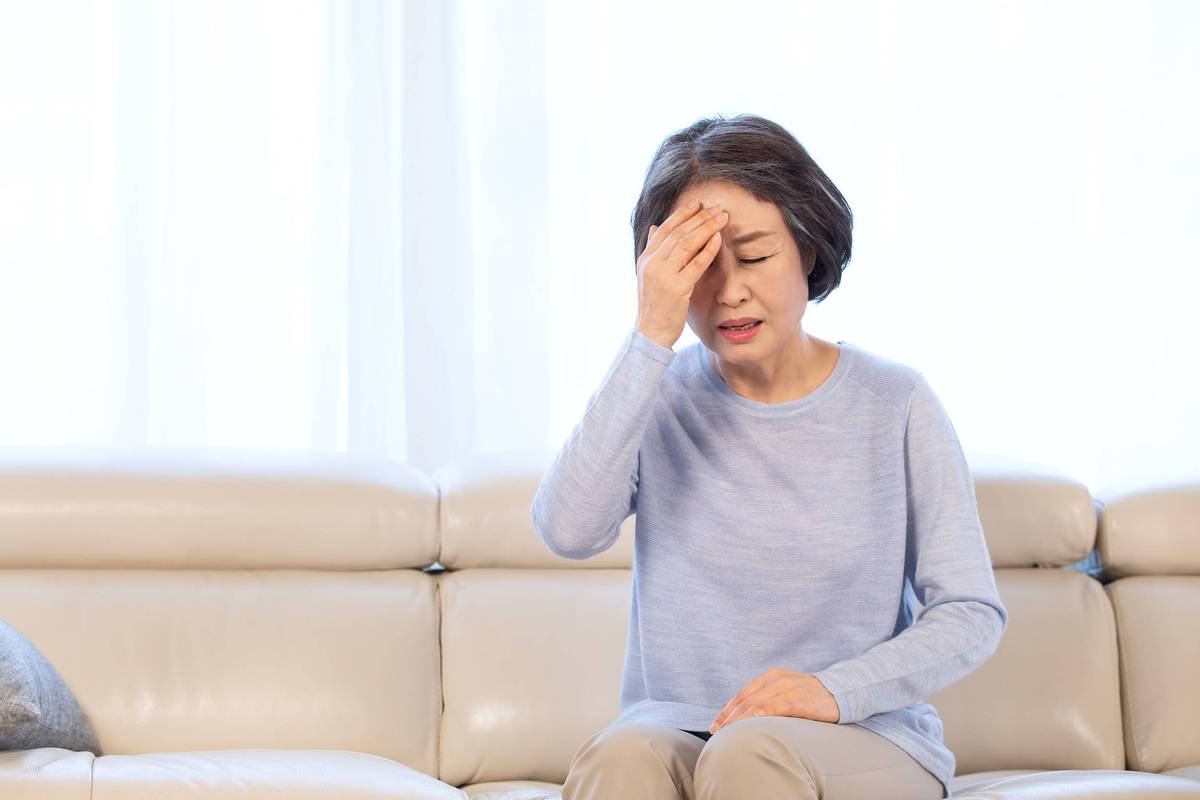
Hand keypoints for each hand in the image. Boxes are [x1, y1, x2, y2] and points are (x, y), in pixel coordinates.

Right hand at [635, 198, 728, 349]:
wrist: (650, 332)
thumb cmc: (654, 305)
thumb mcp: (649, 275)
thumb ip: (654, 251)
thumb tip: (656, 227)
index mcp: (645, 259)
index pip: (665, 229)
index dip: (682, 214)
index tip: (698, 204)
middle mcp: (652, 264)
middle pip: (679, 233)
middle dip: (699, 218)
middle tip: (717, 208)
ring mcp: (663, 276)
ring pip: (688, 244)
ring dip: (707, 228)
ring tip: (722, 218)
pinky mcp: (677, 288)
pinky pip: (696, 264)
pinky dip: (708, 250)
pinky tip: (719, 239)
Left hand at [709, 668, 840, 732]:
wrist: (840, 691)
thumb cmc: (811, 695)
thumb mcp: (786, 691)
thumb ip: (769, 698)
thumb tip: (748, 716)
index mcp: (771, 676)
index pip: (743, 694)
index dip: (727, 709)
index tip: (716, 724)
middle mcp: (776, 679)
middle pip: (746, 700)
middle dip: (729, 717)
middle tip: (716, 731)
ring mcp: (787, 688)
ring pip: (756, 704)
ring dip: (740, 720)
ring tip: (728, 732)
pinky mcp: (798, 699)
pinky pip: (775, 707)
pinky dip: (761, 715)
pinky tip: (752, 723)